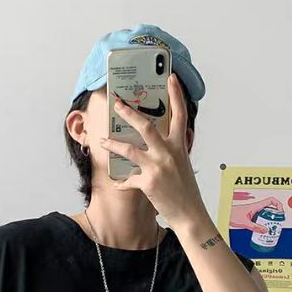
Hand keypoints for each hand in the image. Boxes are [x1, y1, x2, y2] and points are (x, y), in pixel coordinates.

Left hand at [98, 72, 208, 229]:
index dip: (176, 95)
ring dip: (113, 144)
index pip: (180, 115)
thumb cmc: (186, 189)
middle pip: (146, 126)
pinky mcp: (149, 183)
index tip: (171, 78)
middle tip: (117, 104)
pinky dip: (121, 183)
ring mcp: (158, 167)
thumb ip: (172, 149)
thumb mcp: (183, 164)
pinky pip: (128, 179)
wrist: (189, 213)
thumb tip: (160, 140)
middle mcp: (169, 153)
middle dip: (129, 113)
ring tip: (103, 140)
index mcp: (180, 146)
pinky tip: (117, 184)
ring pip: (130, 150)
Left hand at [229, 197, 284, 232]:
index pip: (271, 200)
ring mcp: (254, 211)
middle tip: (277, 222)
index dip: (278, 205)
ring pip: (266, 213)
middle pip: (271, 208)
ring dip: (270, 219)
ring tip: (271, 227)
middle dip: (276, 215)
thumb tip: (265, 230)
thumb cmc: (231, 215)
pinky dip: (264, 222)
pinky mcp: (251, 215)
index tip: (281, 213)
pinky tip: (262, 229)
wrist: (224, 214)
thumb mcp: (244, 223)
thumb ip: (255, 227)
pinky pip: (261, 217)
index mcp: (256, 206)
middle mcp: (256, 207)